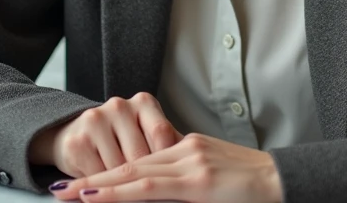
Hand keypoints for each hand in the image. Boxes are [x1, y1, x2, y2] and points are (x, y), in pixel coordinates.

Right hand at [32, 93, 181, 178]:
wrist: (74, 136)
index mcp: (143, 102)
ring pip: (120, 169)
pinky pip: (99, 176)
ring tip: (127, 187)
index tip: (175, 179)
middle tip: (154, 191)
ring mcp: (96, 121)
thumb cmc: (123, 141)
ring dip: (125, 185)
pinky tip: (106, 187)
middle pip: (142, 154)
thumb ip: (171, 146)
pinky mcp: (77, 142)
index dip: (168, 161)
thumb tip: (202, 170)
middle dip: (148, 177)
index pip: (162, 135)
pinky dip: (106, 189)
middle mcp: (119, 105)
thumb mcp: (148, 137)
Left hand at [49, 132, 282, 202]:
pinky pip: (151, 188)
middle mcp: (185, 151)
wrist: (288, 184)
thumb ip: (187, 185)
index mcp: (188, 151)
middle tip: (58, 192)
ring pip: (134, 175)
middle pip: (130, 166)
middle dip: (92, 180)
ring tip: (67, 195)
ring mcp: (191, 164)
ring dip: (97, 187)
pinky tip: (99, 195)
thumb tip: (158, 193)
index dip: (109, 175)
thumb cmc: (256, 191)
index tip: (82, 186)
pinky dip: (121, 192)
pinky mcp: (199, 181)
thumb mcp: (216, 182)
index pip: (141, 163)